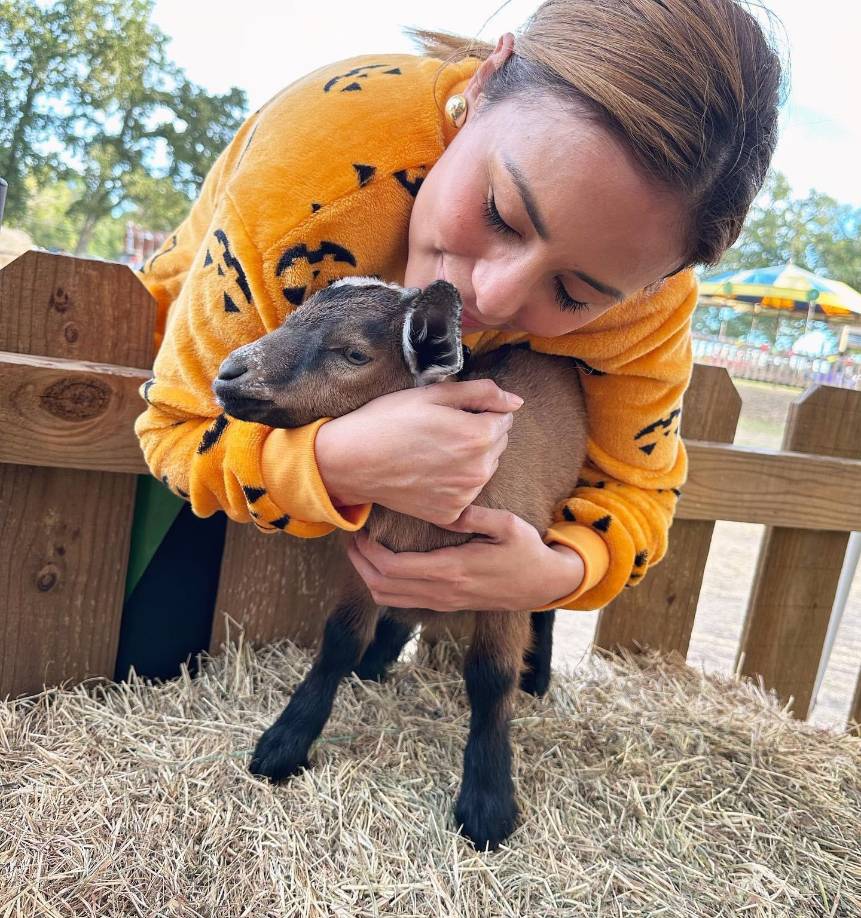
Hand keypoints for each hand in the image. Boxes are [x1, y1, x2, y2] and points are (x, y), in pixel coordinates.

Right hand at [315, 379, 523, 525]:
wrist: (351, 461)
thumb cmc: (388, 421)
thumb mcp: (433, 394)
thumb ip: (482, 393)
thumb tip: (516, 401)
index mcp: (479, 435)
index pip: (504, 417)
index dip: (479, 410)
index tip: (451, 413)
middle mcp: (479, 469)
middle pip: (497, 443)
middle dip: (478, 434)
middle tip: (439, 431)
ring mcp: (465, 495)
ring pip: (484, 468)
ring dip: (469, 459)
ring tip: (432, 452)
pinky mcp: (451, 513)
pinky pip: (466, 492)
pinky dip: (453, 483)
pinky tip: (428, 473)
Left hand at [345, 505, 585, 611]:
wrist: (544, 585)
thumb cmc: (526, 550)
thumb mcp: (506, 525)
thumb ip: (473, 516)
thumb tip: (443, 508)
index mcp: (451, 570)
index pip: (393, 568)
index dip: (367, 552)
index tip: (359, 530)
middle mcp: (442, 591)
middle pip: (381, 586)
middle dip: (358, 563)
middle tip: (351, 538)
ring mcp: (443, 601)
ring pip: (388, 599)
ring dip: (367, 577)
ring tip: (361, 550)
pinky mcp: (446, 604)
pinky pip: (402, 602)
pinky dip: (383, 586)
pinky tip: (382, 564)